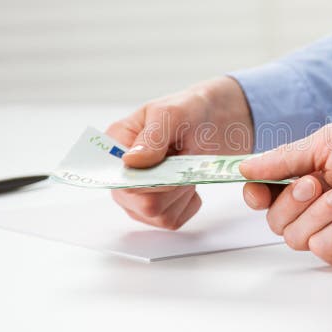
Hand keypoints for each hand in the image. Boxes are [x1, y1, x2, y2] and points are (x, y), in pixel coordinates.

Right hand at [107, 76, 252, 228]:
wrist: (216, 120)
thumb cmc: (190, 111)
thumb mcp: (172, 113)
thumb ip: (152, 137)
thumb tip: (131, 161)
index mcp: (115, 145)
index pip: (119, 181)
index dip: (146, 181)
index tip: (168, 164)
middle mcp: (121, 175)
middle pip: (142, 204)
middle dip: (173, 185)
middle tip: (184, 160)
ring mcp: (136, 196)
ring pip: (158, 215)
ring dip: (182, 193)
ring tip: (186, 168)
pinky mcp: (157, 209)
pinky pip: (172, 221)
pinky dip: (188, 202)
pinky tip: (189, 182)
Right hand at [239, 123, 331, 268]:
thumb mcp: (328, 144)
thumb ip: (284, 158)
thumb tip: (246, 168)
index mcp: (307, 176)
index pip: (265, 195)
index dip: (257, 195)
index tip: (257, 192)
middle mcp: (315, 206)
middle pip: (275, 219)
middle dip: (294, 200)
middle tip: (318, 183)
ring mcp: (330, 230)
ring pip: (295, 236)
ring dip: (322, 212)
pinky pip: (323, 247)